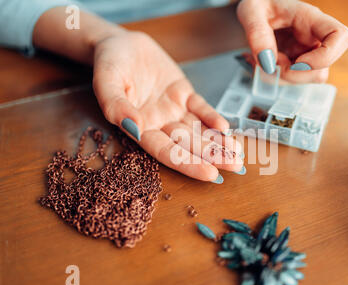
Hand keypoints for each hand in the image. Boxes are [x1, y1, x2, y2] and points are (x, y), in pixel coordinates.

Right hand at [92, 31, 242, 182]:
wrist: (119, 44)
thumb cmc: (108, 64)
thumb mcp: (106, 82)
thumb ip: (116, 106)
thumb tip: (134, 128)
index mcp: (140, 128)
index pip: (167, 152)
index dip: (188, 164)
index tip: (209, 173)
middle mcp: (159, 123)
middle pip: (188, 145)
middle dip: (212, 156)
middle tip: (234, 166)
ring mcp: (173, 109)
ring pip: (198, 130)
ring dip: (218, 142)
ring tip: (237, 154)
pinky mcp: (183, 94)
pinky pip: (200, 108)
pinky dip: (212, 117)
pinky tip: (225, 127)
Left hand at [237, 0, 347, 82]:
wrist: (254, 12)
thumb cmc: (258, 5)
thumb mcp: (251, 11)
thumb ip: (257, 34)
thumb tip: (268, 63)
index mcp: (310, 19)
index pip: (341, 36)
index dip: (326, 56)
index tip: (297, 62)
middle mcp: (314, 39)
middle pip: (322, 70)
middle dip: (293, 75)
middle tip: (269, 62)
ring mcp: (307, 54)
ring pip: (306, 80)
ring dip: (281, 77)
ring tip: (263, 59)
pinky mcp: (297, 66)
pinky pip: (292, 81)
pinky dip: (275, 79)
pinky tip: (264, 64)